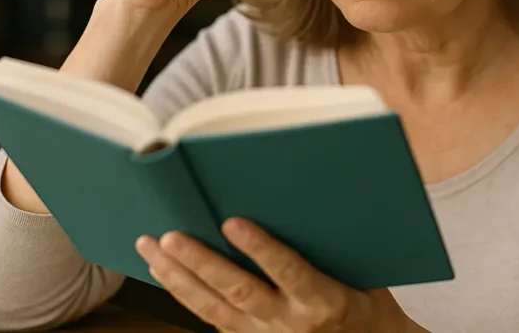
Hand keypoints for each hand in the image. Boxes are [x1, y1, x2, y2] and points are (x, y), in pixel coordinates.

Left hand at [135, 218, 425, 332]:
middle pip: (238, 291)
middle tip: (171, 236)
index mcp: (324, 301)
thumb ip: (329, 246)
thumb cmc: (366, 307)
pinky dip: (184, 294)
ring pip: (214, 308)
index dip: (259, 248)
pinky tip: (163, 272)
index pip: (287, 271)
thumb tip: (302, 198)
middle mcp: (290, 322)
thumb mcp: (361, 274)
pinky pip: (210, 318)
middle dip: (201, 262)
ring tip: (153, 249)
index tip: (233, 222)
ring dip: (179, 277)